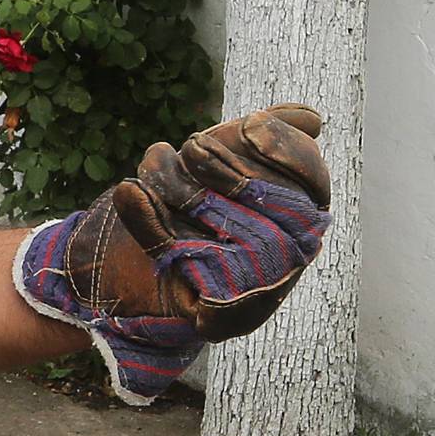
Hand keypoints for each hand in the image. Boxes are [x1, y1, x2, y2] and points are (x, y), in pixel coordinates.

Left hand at [14, 105, 330, 405]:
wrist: (121, 262)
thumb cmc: (185, 203)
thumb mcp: (227, 156)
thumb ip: (270, 133)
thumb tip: (313, 119)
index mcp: (299, 219)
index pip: (312, 183)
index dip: (288, 152)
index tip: (250, 125)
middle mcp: (288, 258)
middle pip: (276, 210)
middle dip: (227, 170)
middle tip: (191, 146)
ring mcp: (255, 293)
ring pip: (236, 237)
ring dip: (185, 191)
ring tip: (154, 163)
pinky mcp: (216, 317)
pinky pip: (189, 265)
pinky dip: (152, 226)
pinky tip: (129, 193)